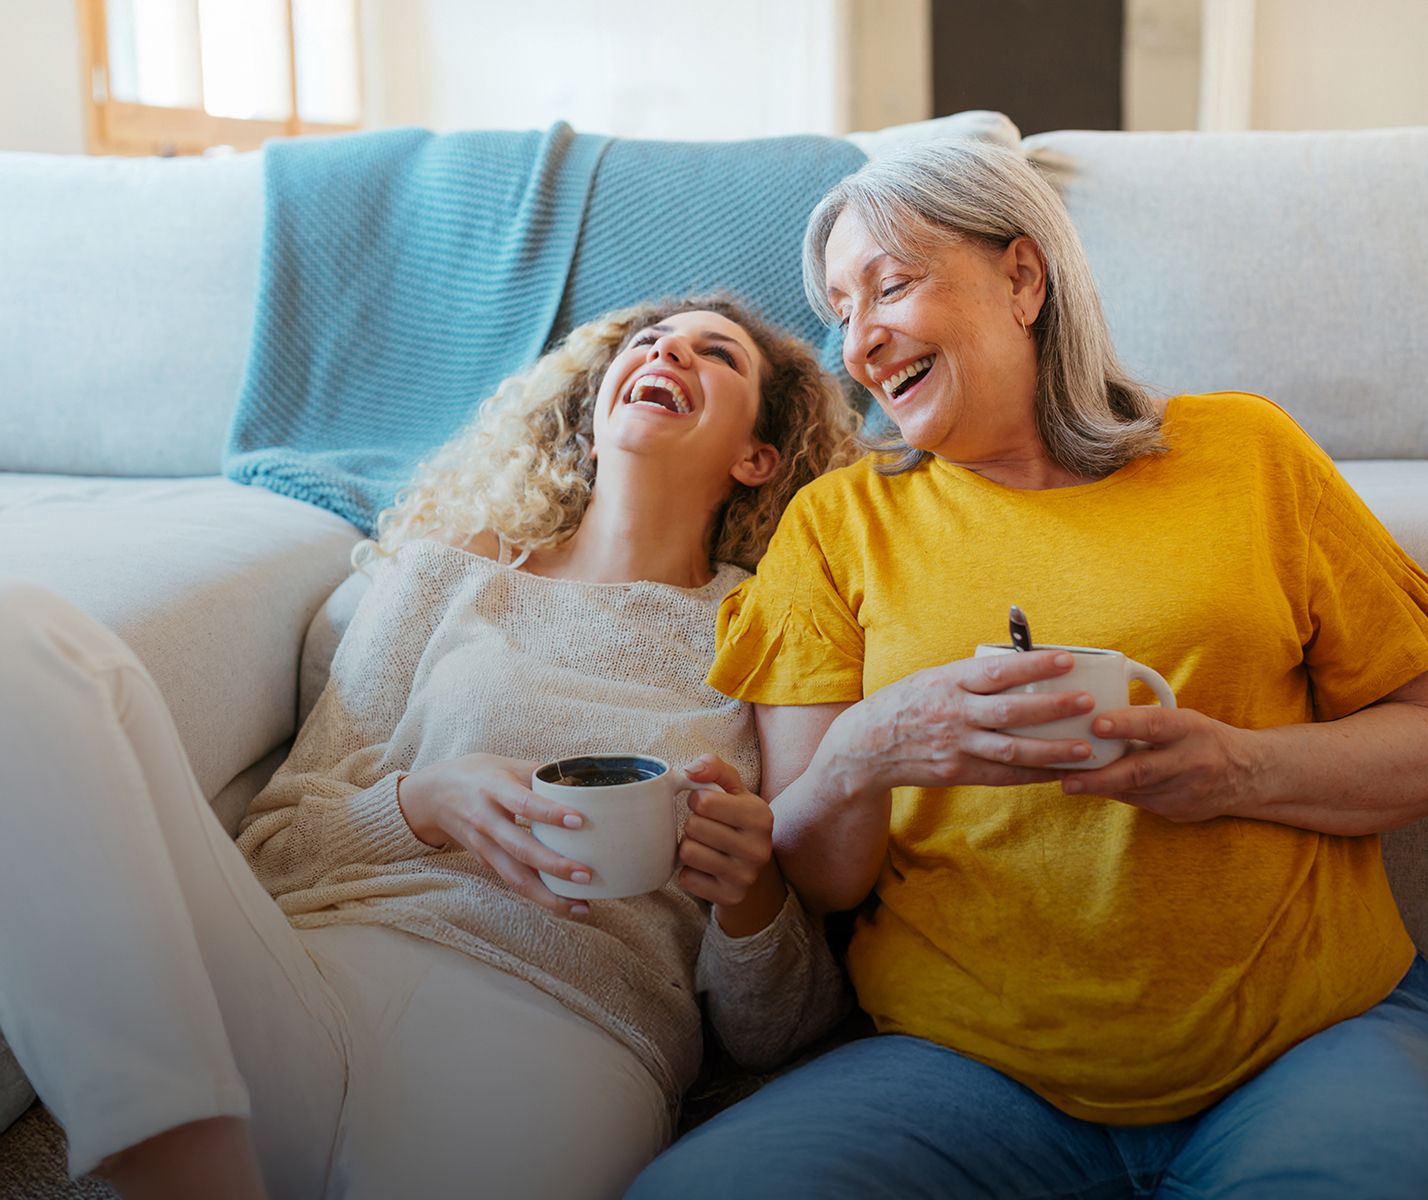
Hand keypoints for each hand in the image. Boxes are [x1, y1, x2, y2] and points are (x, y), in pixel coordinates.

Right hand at [398, 753, 595, 918]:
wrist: (433, 795)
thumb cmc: (478, 775)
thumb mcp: (506, 764)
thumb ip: (541, 773)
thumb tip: (583, 783)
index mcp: (493, 789)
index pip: (523, 803)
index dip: (549, 813)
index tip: (579, 821)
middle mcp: (486, 820)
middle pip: (520, 849)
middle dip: (554, 865)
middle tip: (586, 875)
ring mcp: (483, 846)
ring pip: (515, 877)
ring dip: (549, 896)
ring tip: (581, 906)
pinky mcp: (485, 863)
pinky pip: (513, 882)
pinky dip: (539, 895)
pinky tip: (565, 904)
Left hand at [676, 755, 783, 933]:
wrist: (752, 869)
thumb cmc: (736, 820)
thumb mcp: (732, 789)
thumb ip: (714, 767)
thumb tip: (690, 771)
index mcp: (761, 816)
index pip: (703, 801)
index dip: (697, 800)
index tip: (707, 806)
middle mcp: (758, 848)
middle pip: (693, 826)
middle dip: (693, 824)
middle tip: (707, 829)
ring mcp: (746, 876)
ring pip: (688, 852)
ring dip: (689, 847)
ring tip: (706, 846)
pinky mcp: (730, 897)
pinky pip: (686, 879)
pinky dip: (689, 871)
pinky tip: (705, 868)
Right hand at [824, 650, 1097, 797]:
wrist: (866, 747)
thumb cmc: (904, 705)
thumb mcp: (932, 679)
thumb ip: (970, 676)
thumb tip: (1018, 665)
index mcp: (948, 682)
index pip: (996, 670)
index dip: (1033, 665)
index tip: (1066, 660)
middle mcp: (953, 712)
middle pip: (1011, 710)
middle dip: (1053, 707)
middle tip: (1086, 702)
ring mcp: (956, 745)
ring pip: (1012, 748)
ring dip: (1051, 749)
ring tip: (1084, 747)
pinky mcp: (957, 771)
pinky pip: (1002, 774)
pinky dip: (1032, 774)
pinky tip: (1058, 773)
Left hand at [1057, 705, 1260, 821]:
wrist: (1247, 775)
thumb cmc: (1201, 738)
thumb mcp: (1182, 720)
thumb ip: (1145, 721)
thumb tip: (1092, 717)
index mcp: (1190, 729)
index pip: (1156, 724)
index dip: (1126, 724)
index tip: (1096, 725)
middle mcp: (1190, 761)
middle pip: (1141, 770)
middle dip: (1100, 776)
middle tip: (1067, 779)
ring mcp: (1185, 791)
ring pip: (1135, 791)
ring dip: (1099, 787)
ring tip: (1066, 782)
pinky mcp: (1178, 811)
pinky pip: (1139, 802)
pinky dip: (1114, 794)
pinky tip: (1092, 789)